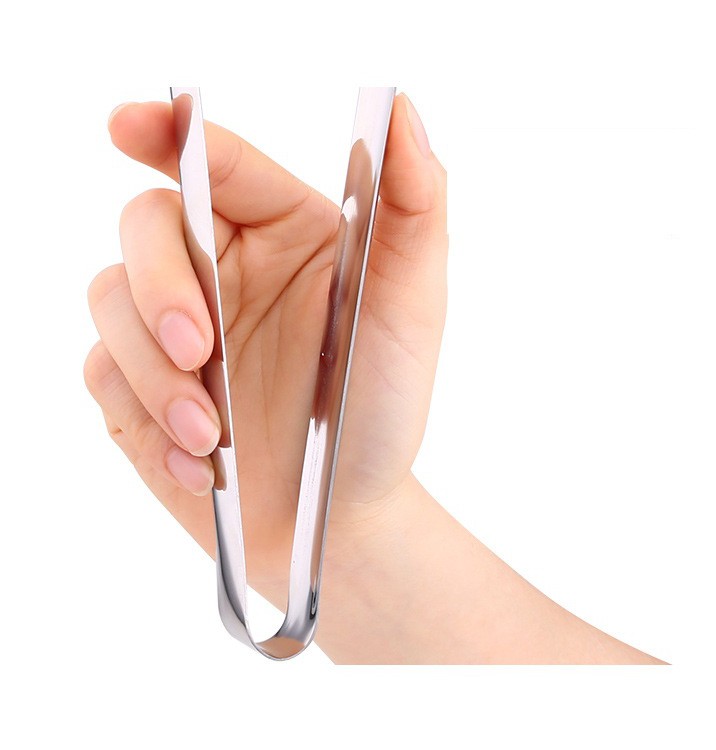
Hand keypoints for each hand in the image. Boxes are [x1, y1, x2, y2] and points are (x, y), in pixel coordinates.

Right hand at [84, 93, 446, 593]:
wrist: (340, 513)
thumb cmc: (380, 408)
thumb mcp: (411, 310)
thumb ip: (413, 209)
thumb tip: (404, 110)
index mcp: (282, 233)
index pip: (218, 164)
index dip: (168, 135)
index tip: (131, 125)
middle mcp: (223, 270)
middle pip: (145, 226)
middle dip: (161, 285)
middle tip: (198, 347)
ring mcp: (175, 330)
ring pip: (111, 304)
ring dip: (156, 375)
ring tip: (214, 436)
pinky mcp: (140, 388)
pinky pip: (106, 380)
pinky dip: (149, 424)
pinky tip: (201, 465)